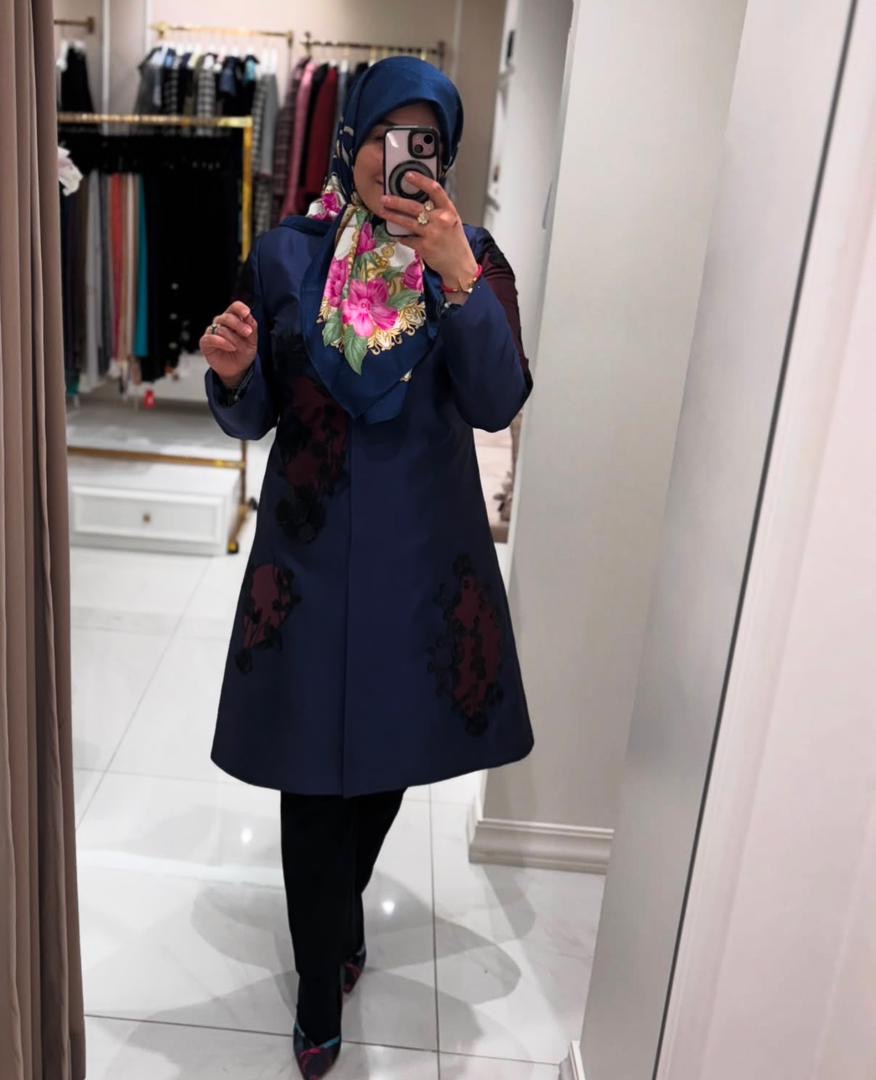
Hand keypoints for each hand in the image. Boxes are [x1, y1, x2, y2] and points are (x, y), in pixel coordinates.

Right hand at [200, 301, 257, 388]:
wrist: (237, 369)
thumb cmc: (243, 353)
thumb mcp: (252, 341)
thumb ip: (251, 328)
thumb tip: (249, 316)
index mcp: (233, 319)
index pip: (234, 307)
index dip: (240, 308)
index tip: (247, 313)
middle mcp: (221, 323)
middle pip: (227, 317)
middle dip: (239, 325)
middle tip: (247, 333)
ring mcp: (212, 332)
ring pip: (221, 328)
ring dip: (233, 338)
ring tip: (238, 347)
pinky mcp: (205, 342)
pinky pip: (210, 338)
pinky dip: (222, 342)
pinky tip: (231, 347)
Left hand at [380, 173, 478, 291]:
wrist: (460, 266)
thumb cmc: (456, 243)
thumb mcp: (453, 222)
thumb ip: (439, 210)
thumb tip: (421, 200)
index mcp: (449, 210)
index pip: (434, 190)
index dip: (420, 180)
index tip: (408, 175)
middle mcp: (441, 220)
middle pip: (414, 207)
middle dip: (396, 201)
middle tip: (384, 198)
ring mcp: (432, 234)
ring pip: (407, 222)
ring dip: (393, 216)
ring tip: (383, 211)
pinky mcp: (424, 247)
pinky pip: (408, 239)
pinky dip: (402, 237)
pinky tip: (398, 235)